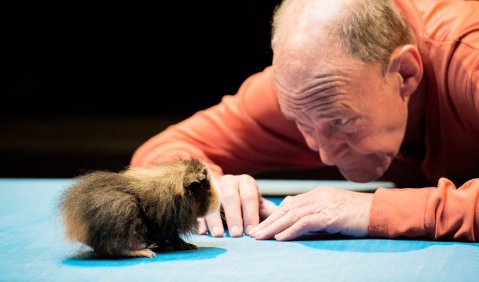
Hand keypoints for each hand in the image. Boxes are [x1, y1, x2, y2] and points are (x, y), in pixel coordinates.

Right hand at [197, 174, 277, 236]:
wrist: (226, 190)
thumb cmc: (247, 202)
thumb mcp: (259, 204)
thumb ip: (270, 212)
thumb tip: (284, 222)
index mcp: (246, 182)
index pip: (249, 197)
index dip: (250, 214)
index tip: (252, 232)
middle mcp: (229, 181)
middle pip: (230, 197)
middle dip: (233, 217)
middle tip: (236, 234)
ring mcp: (213, 186)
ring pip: (212, 201)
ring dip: (215, 219)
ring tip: (218, 235)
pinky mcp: (200, 194)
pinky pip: (198, 206)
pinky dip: (200, 220)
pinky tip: (202, 232)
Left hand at [249, 187, 372, 239]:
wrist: (380, 212)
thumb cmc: (359, 214)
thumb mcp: (334, 209)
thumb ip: (315, 210)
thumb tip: (296, 214)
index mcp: (317, 193)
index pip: (289, 205)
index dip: (273, 216)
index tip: (260, 226)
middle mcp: (318, 196)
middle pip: (286, 209)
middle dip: (267, 222)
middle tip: (253, 233)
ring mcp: (324, 204)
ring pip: (292, 215)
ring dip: (273, 227)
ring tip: (260, 237)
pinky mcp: (331, 215)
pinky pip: (306, 223)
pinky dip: (291, 230)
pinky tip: (280, 238)